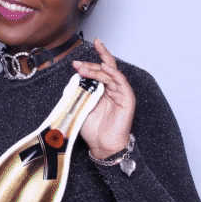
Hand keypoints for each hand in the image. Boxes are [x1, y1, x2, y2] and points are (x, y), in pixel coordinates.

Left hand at [73, 38, 134, 158]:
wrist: (102, 145)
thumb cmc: (93, 129)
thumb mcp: (80, 105)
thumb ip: (78, 92)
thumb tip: (73, 79)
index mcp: (103, 89)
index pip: (99, 70)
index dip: (91, 61)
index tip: (81, 55)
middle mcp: (112, 88)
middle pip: (105, 68)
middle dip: (91, 63)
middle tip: (77, 64)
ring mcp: (121, 92)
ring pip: (111, 73)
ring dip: (97, 68)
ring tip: (83, 68)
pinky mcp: (127, 98)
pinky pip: (121, 82)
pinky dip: (113, 74)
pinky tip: (104, 69)